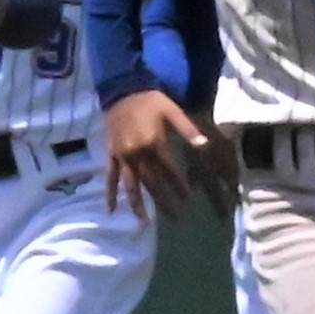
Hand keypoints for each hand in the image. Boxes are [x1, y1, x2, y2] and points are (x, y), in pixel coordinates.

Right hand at [102, 89, 230, 221]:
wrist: (122, 90)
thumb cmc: (150, 100)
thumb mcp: (172, 110)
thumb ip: (187, 129)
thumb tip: (204, 145)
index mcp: (153, 143)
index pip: (169, 170)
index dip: (179, 185)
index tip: (188, 200)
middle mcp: (137, 153)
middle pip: (151, 183)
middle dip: (162, 201)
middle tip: (174, 219)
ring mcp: (122, 157)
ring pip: (130, 185)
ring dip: (137, 205)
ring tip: (144, 223)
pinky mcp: (111, 156)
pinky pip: (110, 178)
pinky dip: (110, 194)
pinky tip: (111, 210)